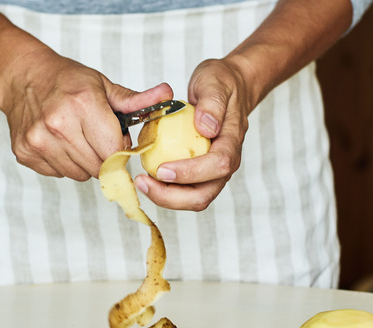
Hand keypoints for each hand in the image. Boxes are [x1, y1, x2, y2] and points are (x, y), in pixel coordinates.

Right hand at [1, 48, 173, 180]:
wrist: (22, 77)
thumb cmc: (67, 81)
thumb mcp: (103, 85)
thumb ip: (136, 100)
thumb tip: (168, 96)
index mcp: (83, 105)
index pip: (115, 152)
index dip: (121, 151)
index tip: (118, 142)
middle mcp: (58, 125)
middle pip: (98, 167)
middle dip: (104, 158)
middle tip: (96, 138)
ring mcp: (39, 141)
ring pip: (79, 174)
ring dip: (84, 162)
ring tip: (76, 138)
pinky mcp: (25, 154)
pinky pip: (58, 174)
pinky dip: (63, 163)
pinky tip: (58, 142)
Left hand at [134, 57, 251, 210]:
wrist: (227, 88)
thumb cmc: (221, 84)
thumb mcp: (215, 82)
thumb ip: (212, 103)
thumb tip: (206, 127)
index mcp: (232, 142)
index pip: (218, 165)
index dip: (190, 172)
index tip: (162, 169)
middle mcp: (225, 163)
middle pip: (203, 195)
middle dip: (172, 197)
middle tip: (143, 183)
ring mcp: (213, 172)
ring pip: (193, 199)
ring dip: (165, 197)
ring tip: (141, 182)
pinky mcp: (200, 173)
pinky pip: (183, 190)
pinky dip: (164, 189)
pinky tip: (145, 177)